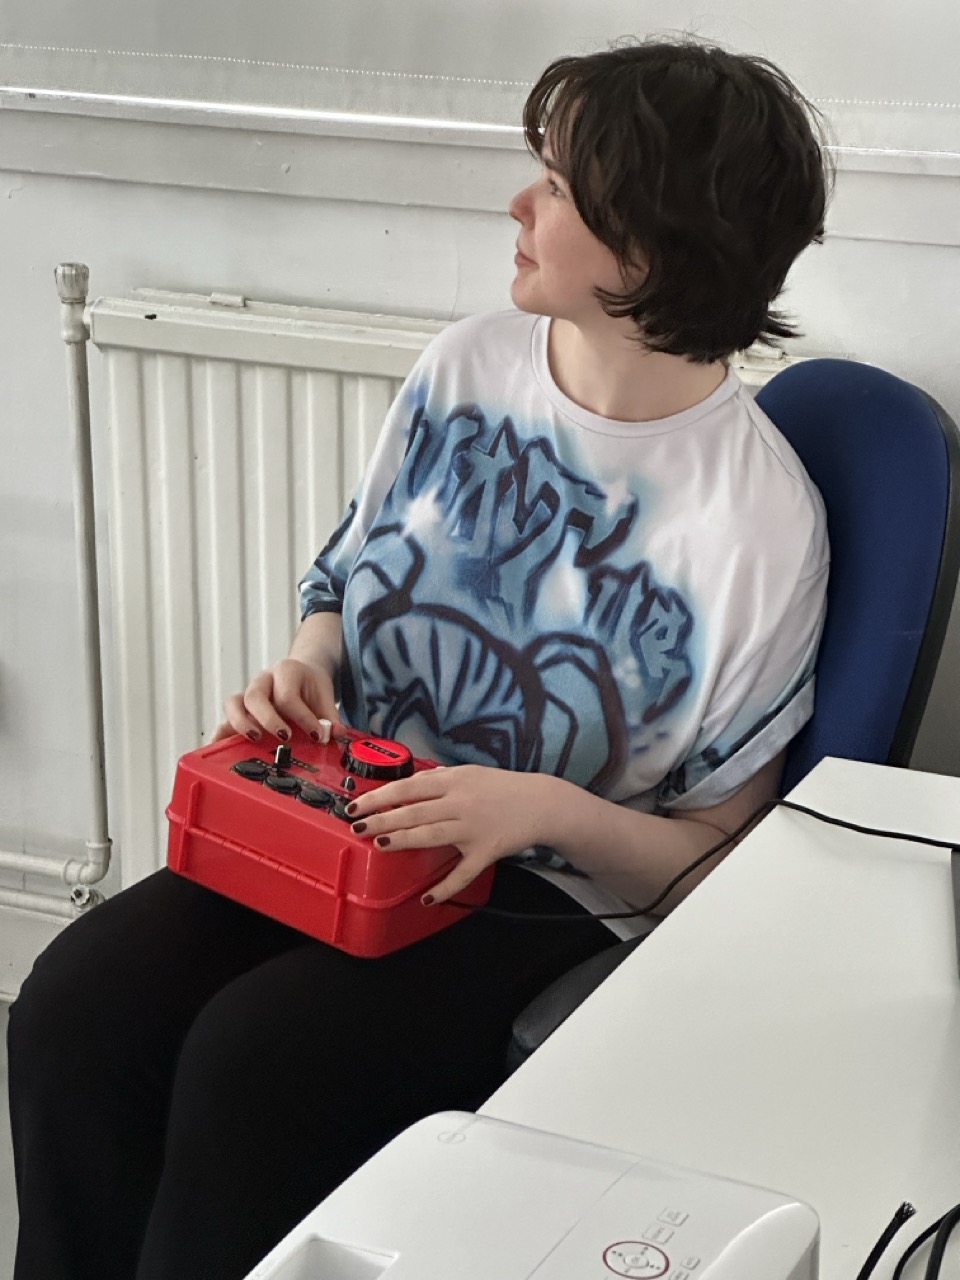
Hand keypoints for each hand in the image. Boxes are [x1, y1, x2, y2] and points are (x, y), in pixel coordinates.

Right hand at [211, 658, 339, 743]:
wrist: (302, 673)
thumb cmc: (310, 685)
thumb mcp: (325, 697)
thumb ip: (330, 717)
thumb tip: (336, 734)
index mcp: (286, 671)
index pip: (288, 696)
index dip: (302, 718)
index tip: (316, 735)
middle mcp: (264, 680)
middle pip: (255, 696)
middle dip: (269, 719)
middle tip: (284, 737)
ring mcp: (249, 693)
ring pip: (234, 703)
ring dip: (242, 723)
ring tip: (255, 739)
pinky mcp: (240, 708)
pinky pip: (224, 718)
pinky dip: (221, 733)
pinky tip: (219, 746)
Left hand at [344, 765, 560, 903]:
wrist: (541, 803)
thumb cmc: (501, 787)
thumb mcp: (469, 772)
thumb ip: (438, 779)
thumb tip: (407, 784)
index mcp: (454, 782)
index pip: (408, 788)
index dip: (380, 796)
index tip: (357, 804)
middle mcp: (460, 804)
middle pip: (414, 811)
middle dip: (382, 819)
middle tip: (357, 826)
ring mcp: (472, 829)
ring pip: (431, 835)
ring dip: (404, 840)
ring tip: (380, 844)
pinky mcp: (485, 852)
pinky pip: (463, 873)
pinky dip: (445, 886)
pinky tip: (427, 897)